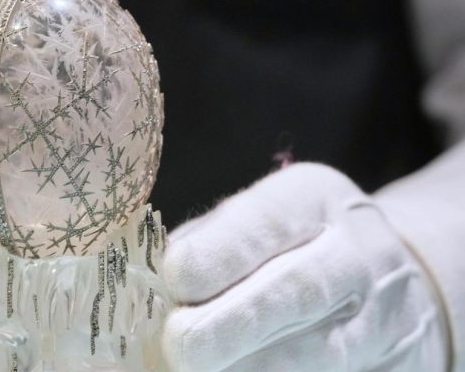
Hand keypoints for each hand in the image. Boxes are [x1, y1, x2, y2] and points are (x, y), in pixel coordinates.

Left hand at [160, 163, 448, 370]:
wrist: (392, 279)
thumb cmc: (290, 247)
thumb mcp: (255, 221)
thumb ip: (206, 247)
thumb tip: (154, 290)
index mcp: (313, 199)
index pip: (268, 221)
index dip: (219, 253)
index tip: (174, 278)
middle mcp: (359, 253)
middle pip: (299, 290)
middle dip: (233, 323)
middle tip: (180, 344)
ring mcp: (386, 317)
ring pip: (320, 352)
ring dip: (252, 368)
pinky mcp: (400, 365)